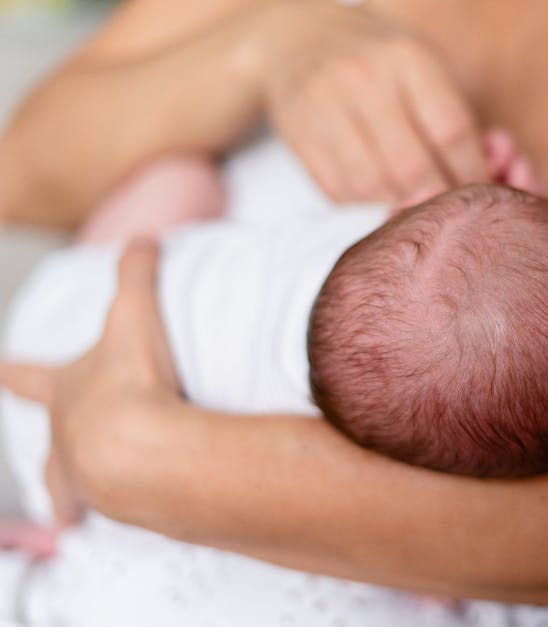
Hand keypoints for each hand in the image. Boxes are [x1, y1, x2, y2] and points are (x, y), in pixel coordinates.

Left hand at [0, 239, 181, 525]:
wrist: (144, 450)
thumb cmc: (129, 381)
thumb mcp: (135, 313)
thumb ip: (137, 272)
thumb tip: (143, 237)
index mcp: (63, 391)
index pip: (25, 376)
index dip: (10, 371)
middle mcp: (68, 436)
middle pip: (48, 448)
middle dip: (48, 457)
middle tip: (40, 470)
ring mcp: (90, 476)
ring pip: (73, 487)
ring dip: (73, 495)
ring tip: (72, 513)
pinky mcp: (123, 504)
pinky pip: (121, 507)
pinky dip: (124, 507)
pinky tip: (136, 510)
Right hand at [261, 1, 487, 203]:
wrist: (297, 38)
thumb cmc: (378, 60)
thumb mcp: (421, 65)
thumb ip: (450, 115)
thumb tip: (485, 177)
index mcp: (407, 58)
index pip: (451, 131)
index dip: (472, 173)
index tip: (483, 192)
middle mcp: (362, 78)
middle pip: (412, 166)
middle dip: (437, 198)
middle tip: (448, 210)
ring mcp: (324, 106)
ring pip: (373, 185)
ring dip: (398, 204)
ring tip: (412, 200)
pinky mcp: (297, 135)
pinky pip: (339, 190)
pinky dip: (363, 202)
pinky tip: (374, 189)